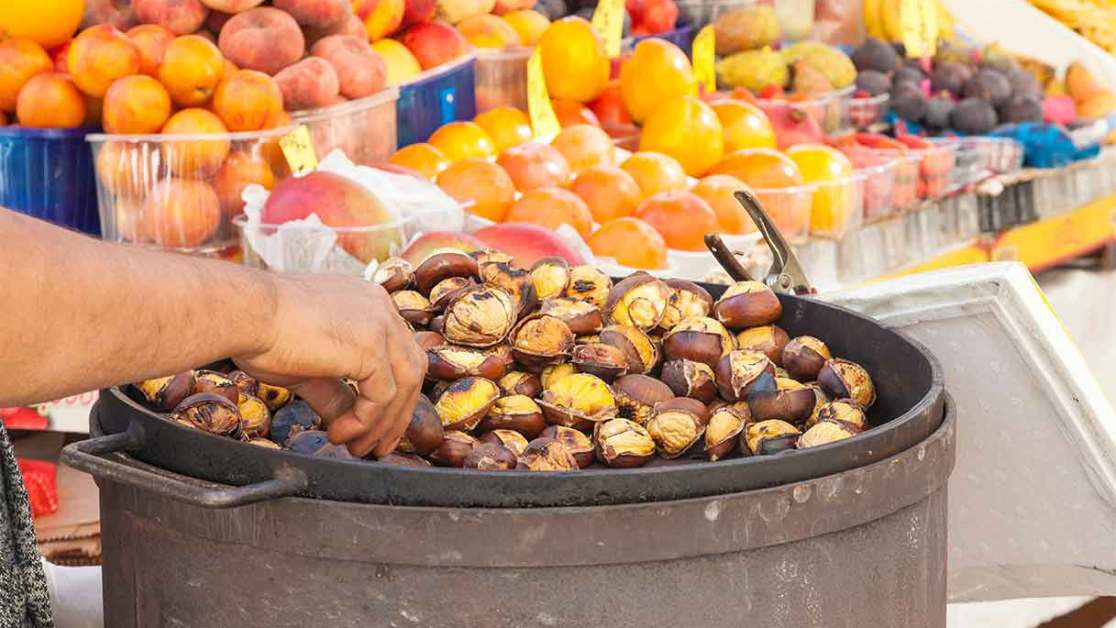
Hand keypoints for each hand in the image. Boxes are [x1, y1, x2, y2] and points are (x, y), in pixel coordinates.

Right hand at [233, 273, 426, 456]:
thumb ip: (335, 392)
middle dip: (398, 413)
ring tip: (357, 447)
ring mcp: (381, 324)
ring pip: (403, 384)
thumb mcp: (310, 367)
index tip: (377, 424)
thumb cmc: (262, 331)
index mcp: (369, 302)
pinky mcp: (372, 346)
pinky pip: (383, 395)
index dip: (394, 392)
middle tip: (377, 446)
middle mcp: (381, 307)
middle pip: (411, 368)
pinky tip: (339, 434)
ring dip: (383, 423)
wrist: (242, 312)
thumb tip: (348, 424)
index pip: (399, 352)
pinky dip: (366, 421)